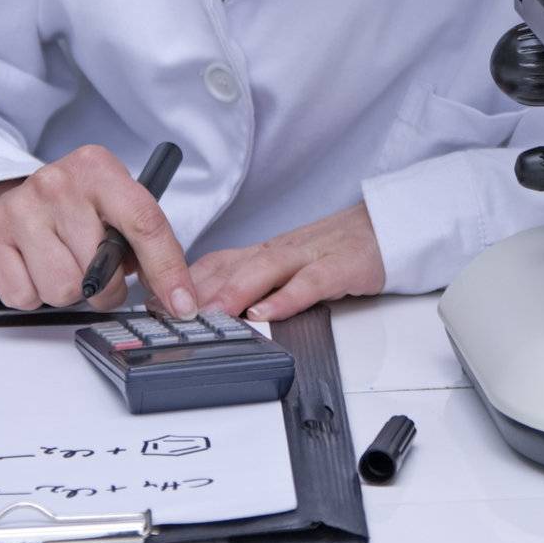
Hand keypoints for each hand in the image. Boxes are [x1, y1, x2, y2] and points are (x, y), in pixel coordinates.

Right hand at [0, 145, 197, 315]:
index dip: (168, 269)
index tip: (182, 304)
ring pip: (62, 288)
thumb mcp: (111, 209)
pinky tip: (30, 268)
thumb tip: (176, 294)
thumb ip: (144, 241)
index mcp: (98, 169)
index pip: (144, 222)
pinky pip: (25, 296)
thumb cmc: (70, 212)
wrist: (2, 204)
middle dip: (104, 288)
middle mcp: (58, 182)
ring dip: (66, 292)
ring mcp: (20, 207)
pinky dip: (32, 293)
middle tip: (93, 274)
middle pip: (100, 270)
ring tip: (59, 266)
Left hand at [186, 203, 384, 322]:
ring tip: (211, 315)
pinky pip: (311, 283)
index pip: (217, 262)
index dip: (185, 282)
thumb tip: (216, 312)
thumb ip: (257, 283)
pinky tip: (267, 313)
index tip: (157, 302)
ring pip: (266, 269)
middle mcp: (282, 250)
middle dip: (200, 290)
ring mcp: (311, 256)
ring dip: (235, 292)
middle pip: (235, 266)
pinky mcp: (341, 266)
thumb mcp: (290, 266)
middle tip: (171, 313)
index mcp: (266, 251)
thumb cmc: (337, 249)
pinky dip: (287, 298)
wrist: (386, 228)